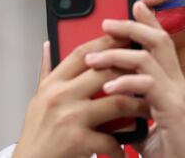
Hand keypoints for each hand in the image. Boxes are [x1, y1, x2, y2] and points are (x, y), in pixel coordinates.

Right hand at [13, 38, 148, 157]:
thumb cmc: (36, 135)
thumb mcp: (37, 99)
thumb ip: (46, 71)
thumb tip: (49, 45)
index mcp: (52, 83)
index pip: (81, 53)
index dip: (106, 42)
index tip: (125, 37)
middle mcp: (59, 96)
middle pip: (103, 72)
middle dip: (129, 72)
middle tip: (147, 74)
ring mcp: (69, 117)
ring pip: (116, 102)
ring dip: (137, 107)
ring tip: (148, 110)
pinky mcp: (78, 141)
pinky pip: (112, 139)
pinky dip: (122, 145)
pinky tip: (126, 148)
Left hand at [85, 1, 184, 157]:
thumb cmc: (167, 151)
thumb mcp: (142, 121)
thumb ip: (129, 104)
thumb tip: (105, 92)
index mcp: (169, 83)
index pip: (160, 43)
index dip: (148, 22)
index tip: (133, 3)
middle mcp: (176, 84)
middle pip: (159, 40)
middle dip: (132, 27)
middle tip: (105, 22)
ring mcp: (177, 95)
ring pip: (149, 59)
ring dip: (117, 55)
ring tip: (92, 59)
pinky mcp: (174, 110)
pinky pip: (148, 86)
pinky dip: (125, 84)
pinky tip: (107, 88)